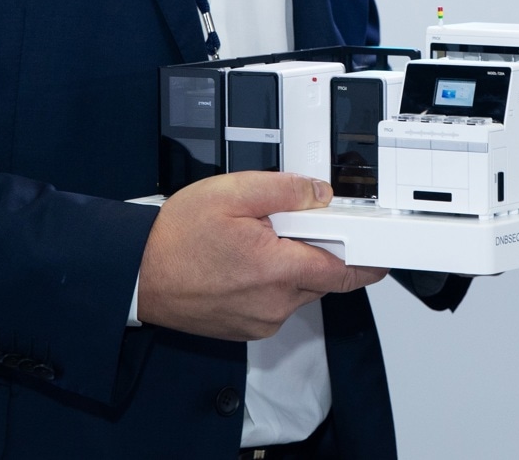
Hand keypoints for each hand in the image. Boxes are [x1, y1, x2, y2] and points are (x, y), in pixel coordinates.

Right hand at [136, 172, 385, 339]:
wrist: (137, 274)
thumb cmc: (176, 238)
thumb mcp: (233, 193)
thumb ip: (285, 190)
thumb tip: (320, 194)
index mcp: (277, 270)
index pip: (345, 271)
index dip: (368, 259)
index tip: (382, 250)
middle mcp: (274, 303)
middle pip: (322, 276)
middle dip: (317, 249)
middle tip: (289, 225)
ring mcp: (260, 320)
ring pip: (299, 289)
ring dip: (291, 265)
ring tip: (255, 242)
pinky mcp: (247, 328)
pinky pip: (277, 303)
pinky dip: (272, 282)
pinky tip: (244, 262)